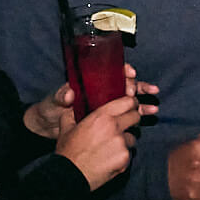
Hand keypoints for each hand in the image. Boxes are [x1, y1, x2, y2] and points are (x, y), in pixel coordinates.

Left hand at [25, 63, 158, 137]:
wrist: (46, 128)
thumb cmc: (49, 109)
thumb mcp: (53, 100)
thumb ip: (61, 95)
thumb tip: (69, 93)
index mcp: (91, 82)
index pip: (111, 71)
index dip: (123, 71)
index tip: (130, 74)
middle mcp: (101, 91)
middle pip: (125, 84)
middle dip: (136, 87)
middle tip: (139, 93)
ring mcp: (106, 105)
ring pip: (130, 99)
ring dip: (143, 100)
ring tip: (153, 106)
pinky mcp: (108, 119)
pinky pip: (127, 115)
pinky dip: (139, 113)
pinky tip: (149, 114)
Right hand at [53, 94, 140, 190]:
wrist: (69, 175)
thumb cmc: (68, 152)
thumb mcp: (66, 128)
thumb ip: (72, 114)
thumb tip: (74, 108)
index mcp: (102, 116)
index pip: (128, 102)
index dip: (131, 104)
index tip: (130, 107)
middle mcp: (115, 127)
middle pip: (136, 117)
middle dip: (132, 120)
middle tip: (125, 125)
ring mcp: (122, 144)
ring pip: (133, 137)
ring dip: (127, 140)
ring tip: (112, 146)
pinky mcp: (125, 158)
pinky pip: (130, 153)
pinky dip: (123, 155)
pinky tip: (110, 158)